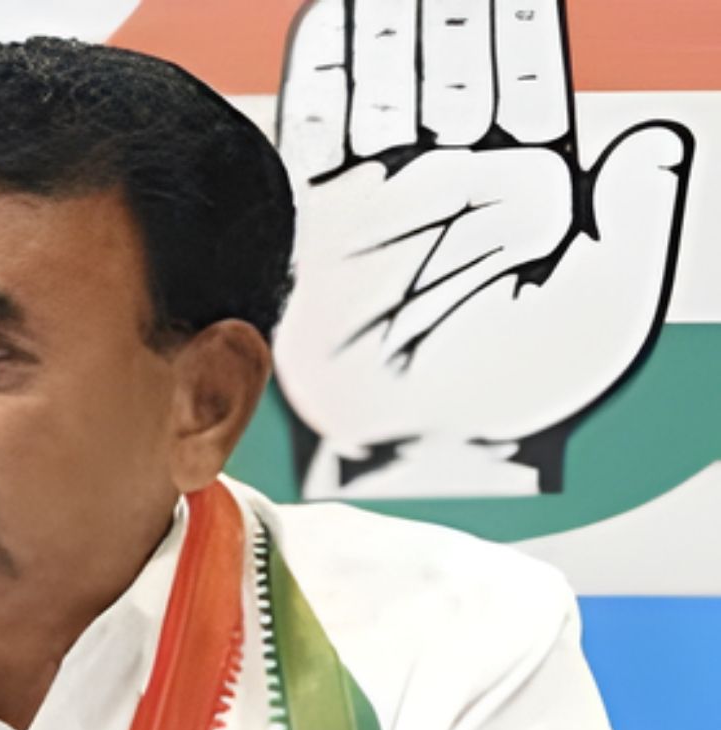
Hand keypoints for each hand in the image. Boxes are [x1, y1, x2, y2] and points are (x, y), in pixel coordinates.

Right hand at [272, 0, 691, 497]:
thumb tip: (654, 141)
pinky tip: (330, 19)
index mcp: (527, 189)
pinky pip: (321, 125)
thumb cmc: (511, 387)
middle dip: (449, 23)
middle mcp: (455, 179)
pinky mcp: (323, 210)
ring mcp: (387, 190)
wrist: (416, 441)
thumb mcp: (604, 306)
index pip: (525, 85)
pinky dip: (325, 69)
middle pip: (453, 71)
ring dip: (389, 30)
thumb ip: (638, 218)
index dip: (519, 32)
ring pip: (391, 82)